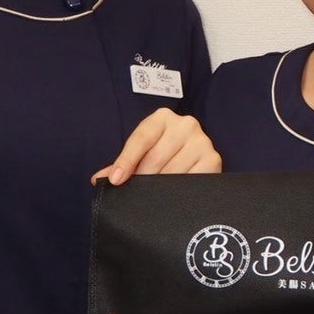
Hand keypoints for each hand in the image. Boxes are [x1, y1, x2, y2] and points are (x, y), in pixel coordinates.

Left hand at [91, 108, 221, 184]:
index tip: (116, 180)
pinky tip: (173, 195)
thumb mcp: (142, 154)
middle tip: (135, 193)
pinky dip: (179, 191)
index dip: (126, 160)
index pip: (141, 138)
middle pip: (156, 157)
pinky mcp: (213, 159)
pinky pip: (191, 180)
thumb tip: (99, 179)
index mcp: (163, 118)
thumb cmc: (163, 154)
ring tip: (155, 195)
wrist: (194, 157)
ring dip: (160, 187)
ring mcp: (202, 141)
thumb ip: (121, 165)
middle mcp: (185, 124)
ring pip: (172, 171)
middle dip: (142, 178)